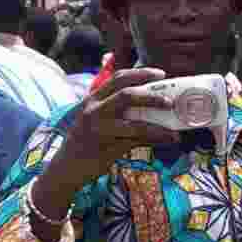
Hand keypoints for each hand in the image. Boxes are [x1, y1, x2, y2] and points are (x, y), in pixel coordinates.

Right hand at [30, 68, 179, 231]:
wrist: (66, 167)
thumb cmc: (85, 140)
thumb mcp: (93, 116)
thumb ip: (112, 105)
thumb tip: (148, 100)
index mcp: (93, 99)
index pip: (118, 78)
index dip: (141, 74)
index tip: (162, 74)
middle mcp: (94, 111)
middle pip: (126, 96)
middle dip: (152, 97)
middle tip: (171, 101)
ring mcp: (100, 131)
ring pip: (135, 124)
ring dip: (159, 126)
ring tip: (175, 130)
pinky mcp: (107, 149)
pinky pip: (137, 143)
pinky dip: (155, 141)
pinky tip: (168, 140)